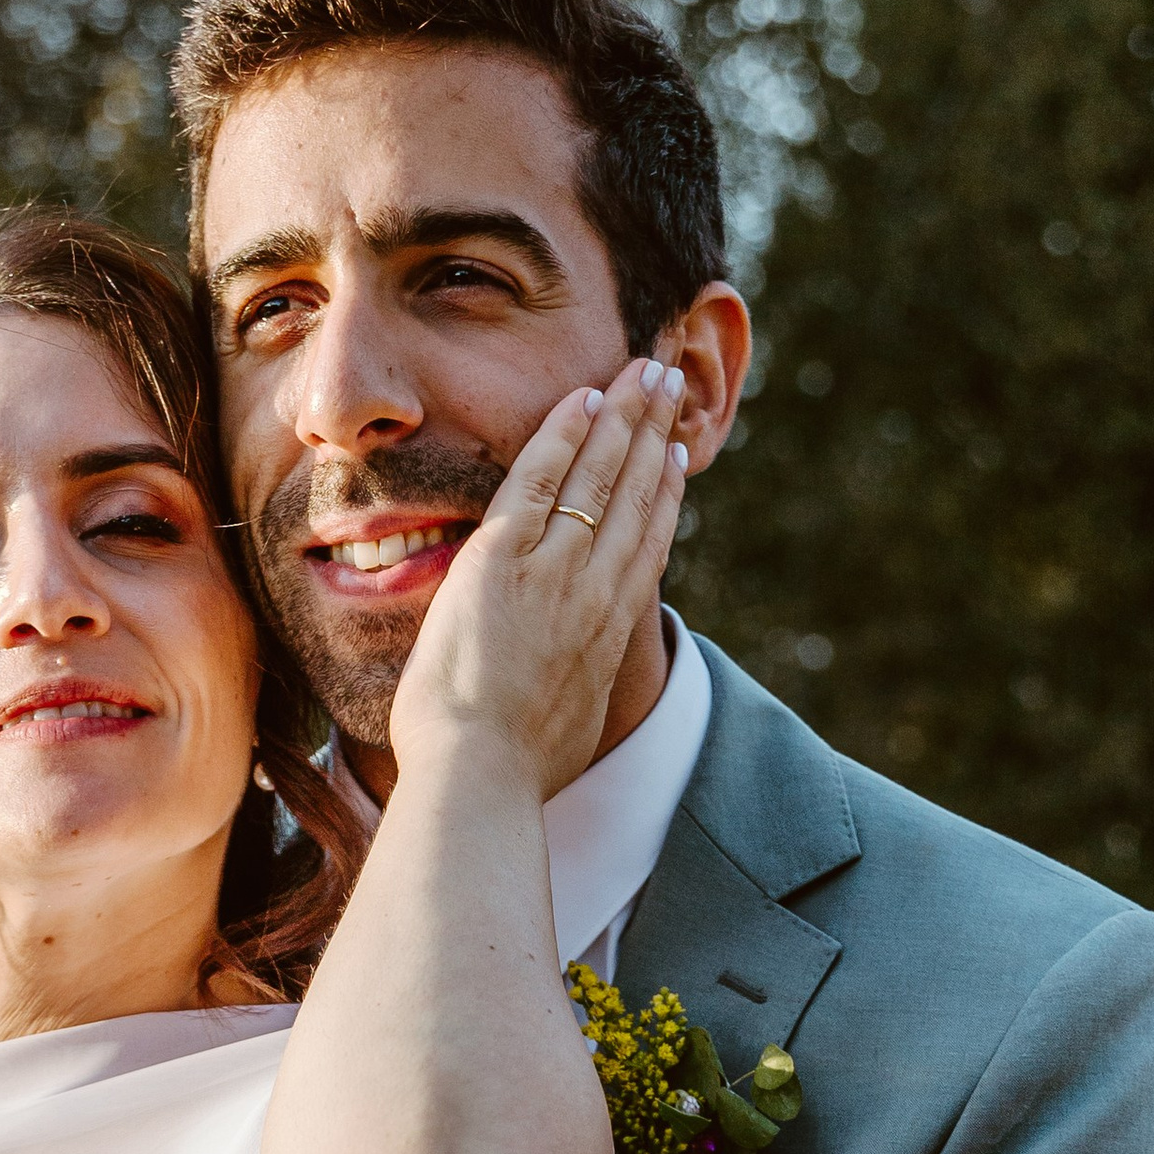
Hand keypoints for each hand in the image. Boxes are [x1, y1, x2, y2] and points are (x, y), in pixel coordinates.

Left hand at [384, 358, 689, 802]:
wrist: (479, 781)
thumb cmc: (510, 777)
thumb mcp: (565, 733)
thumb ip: (571, 695)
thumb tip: (561, 700)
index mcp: (608, 637)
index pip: (645, 547)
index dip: (662, 495)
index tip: (674, 458)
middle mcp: (594, 595)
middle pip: (635, 497)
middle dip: (654, 434)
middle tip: (669, 384)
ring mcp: (553, 574)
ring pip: (599, 479)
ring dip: (624, 417)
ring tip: (644, 372)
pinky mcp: (503, 562)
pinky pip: (540, 481)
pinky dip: (564, 436)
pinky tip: (582, 400)